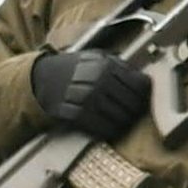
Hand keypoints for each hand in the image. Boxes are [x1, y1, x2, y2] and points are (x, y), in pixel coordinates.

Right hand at [32, 47, 153, 141]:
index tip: (144, 98)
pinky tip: (109, 127)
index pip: (139, 84)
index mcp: (106, 65)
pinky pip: (103, 129)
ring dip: (124, 122)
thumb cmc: (74, 68)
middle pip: (132, 103)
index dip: (144, 93)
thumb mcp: (96, 57)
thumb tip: (143, 79)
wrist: (42, 79)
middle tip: (135, 112)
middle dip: (136, 110)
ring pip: (120, 118)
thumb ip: (119, 65)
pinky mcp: (77, 115)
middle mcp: (99, 82)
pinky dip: (109, 130)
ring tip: (123, 121)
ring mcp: (88, 100)